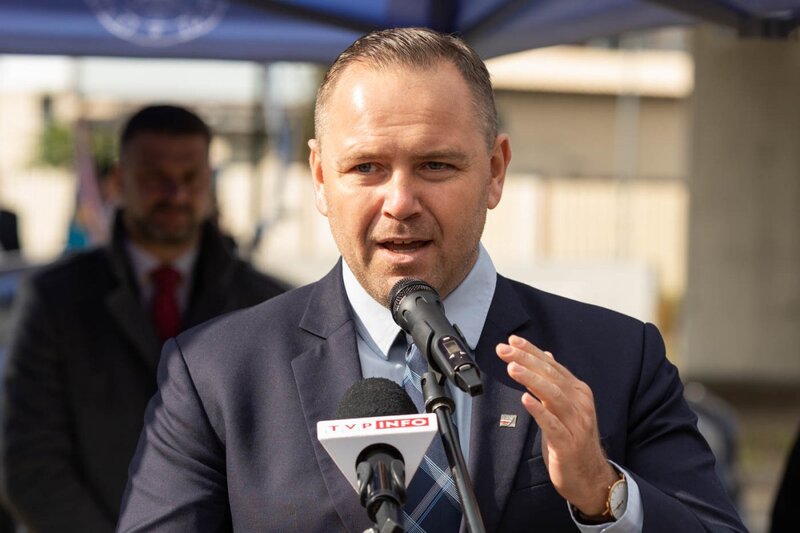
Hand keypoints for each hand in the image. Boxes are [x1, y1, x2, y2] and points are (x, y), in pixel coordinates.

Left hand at [496, 335, 616, 515]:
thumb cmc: (573, 439)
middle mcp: (579, 403)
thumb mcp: (564, 406)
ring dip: (531, 379)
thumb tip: (545, 355)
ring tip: (512, 368)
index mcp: (578, 392)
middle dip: (526, 360)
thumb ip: (555, 381)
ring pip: (553, 395)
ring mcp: (576, 423)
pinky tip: (525, 399)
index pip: (552, 365)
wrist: (590, 477)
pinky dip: (539, 410)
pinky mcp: (568, 444)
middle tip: (503, 349)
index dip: (532, 351)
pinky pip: (552, 424)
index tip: (512, 340)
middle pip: (551, 375)